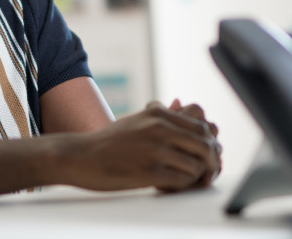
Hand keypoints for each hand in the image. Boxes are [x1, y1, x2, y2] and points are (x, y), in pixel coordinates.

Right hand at [57, 100, 221, 192]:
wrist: (80, 156)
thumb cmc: (109, 142)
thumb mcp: (137, 120)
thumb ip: (162, 115)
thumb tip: (184, 105)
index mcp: (159, 114)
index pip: (203, 125)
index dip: (211, 143)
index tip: (207, 155)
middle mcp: (160, 128)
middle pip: (207, 145)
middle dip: (212, 162)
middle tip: (206, 174)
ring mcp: (155, 150)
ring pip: (197, 165)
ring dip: (195, 177)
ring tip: (183, 181)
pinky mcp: (149, 172)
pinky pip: (182, 181)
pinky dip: (182, 187)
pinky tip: (168, 186)